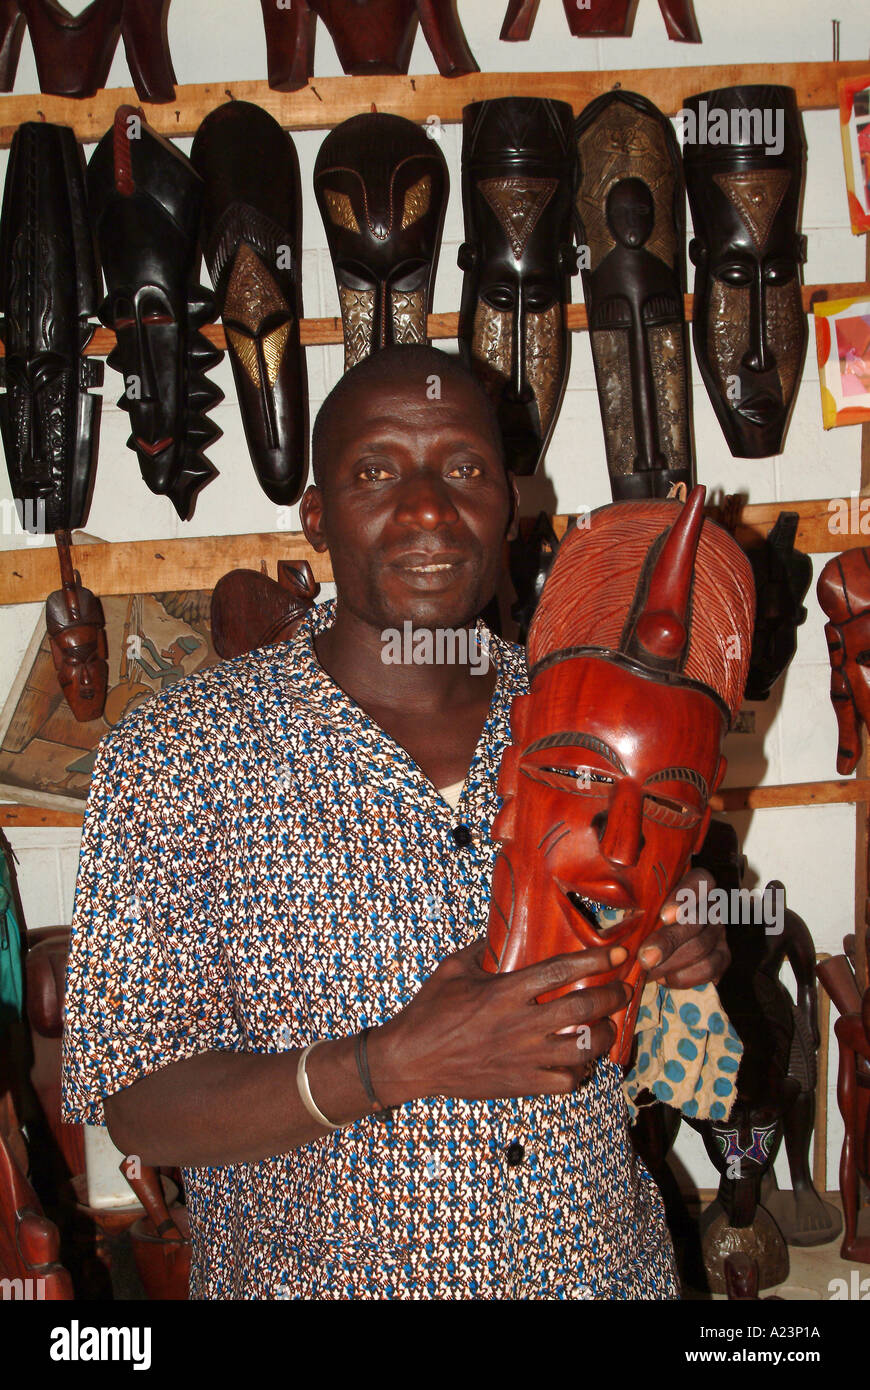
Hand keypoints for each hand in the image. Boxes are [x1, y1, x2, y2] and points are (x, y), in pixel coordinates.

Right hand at [369, 937, 631, 1104]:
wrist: (411, 1059)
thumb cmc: (430, 1010)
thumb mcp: (454, 969)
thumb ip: (483, 948)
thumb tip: (504, 928)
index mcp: (505, 991)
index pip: (562, 970)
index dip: (596, 959)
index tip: (619, 954)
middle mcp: (520, 1024)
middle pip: (583, 1010)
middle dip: (613, 998)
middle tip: (623, 990)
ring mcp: (523, 1057)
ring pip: (583, 1050)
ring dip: (604, 1035)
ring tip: (608, 1026)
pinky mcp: (520, 1083)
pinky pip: (565, 1081)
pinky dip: (580, 1071)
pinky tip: (581, 1061)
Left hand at [638, 867, 729, 988]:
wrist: (655, 947)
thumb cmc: (644, 917)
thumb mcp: (638, 905)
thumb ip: (634, 903)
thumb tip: (619, 906)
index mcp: (694, 884)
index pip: (700, 880)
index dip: (684, 897)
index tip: (663, 916)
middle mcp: (712, 904)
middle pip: (698, 919)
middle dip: (669, 941)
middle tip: (645, 957)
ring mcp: (720, 931)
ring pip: (702, 946)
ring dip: (672, 963)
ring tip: (648, 971)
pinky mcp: (723, 957)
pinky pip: (710, 968)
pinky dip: (685, 977)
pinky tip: (664, 979)